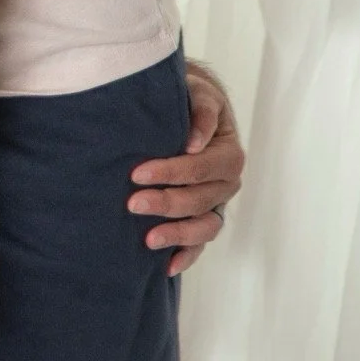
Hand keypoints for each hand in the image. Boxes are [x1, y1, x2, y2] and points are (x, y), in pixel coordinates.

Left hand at [129, 61, 242, 273]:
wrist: (184, 108)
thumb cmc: (187, 100)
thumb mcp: (198, 94)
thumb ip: (201, 111)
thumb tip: (194, 142)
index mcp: (228, 152)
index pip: (203, 167)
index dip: (172, 171)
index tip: (137, 173)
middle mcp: (226, 182)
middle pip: (201, 199)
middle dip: (167, 203)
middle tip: (132, 203)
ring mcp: (215, 202)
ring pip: (205, 226)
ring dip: (177, 234)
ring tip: (147, 240)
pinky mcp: (202, 217)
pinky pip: (201, 242)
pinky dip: (187, 255)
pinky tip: (167, 267)